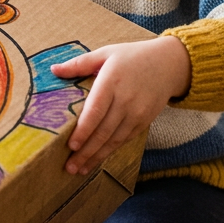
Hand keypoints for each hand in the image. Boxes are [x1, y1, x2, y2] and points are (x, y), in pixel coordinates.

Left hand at [53, 36, 190, 175]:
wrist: (169, 64)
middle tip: (69, 167)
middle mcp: (126, 100)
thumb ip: (80, 63)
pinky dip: (110, 151)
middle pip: (103, 131)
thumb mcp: (106, 53)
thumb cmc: (133, 56)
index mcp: (112, 81)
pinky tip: (97, 160)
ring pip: (114, 140)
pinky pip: (125, 140)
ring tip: (79, 170)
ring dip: (96, 156)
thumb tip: (53, 70)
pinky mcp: (145, 121)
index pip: (96, 110)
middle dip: (86, 152)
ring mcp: (137, 113)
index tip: (71, 146)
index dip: (84, 130)